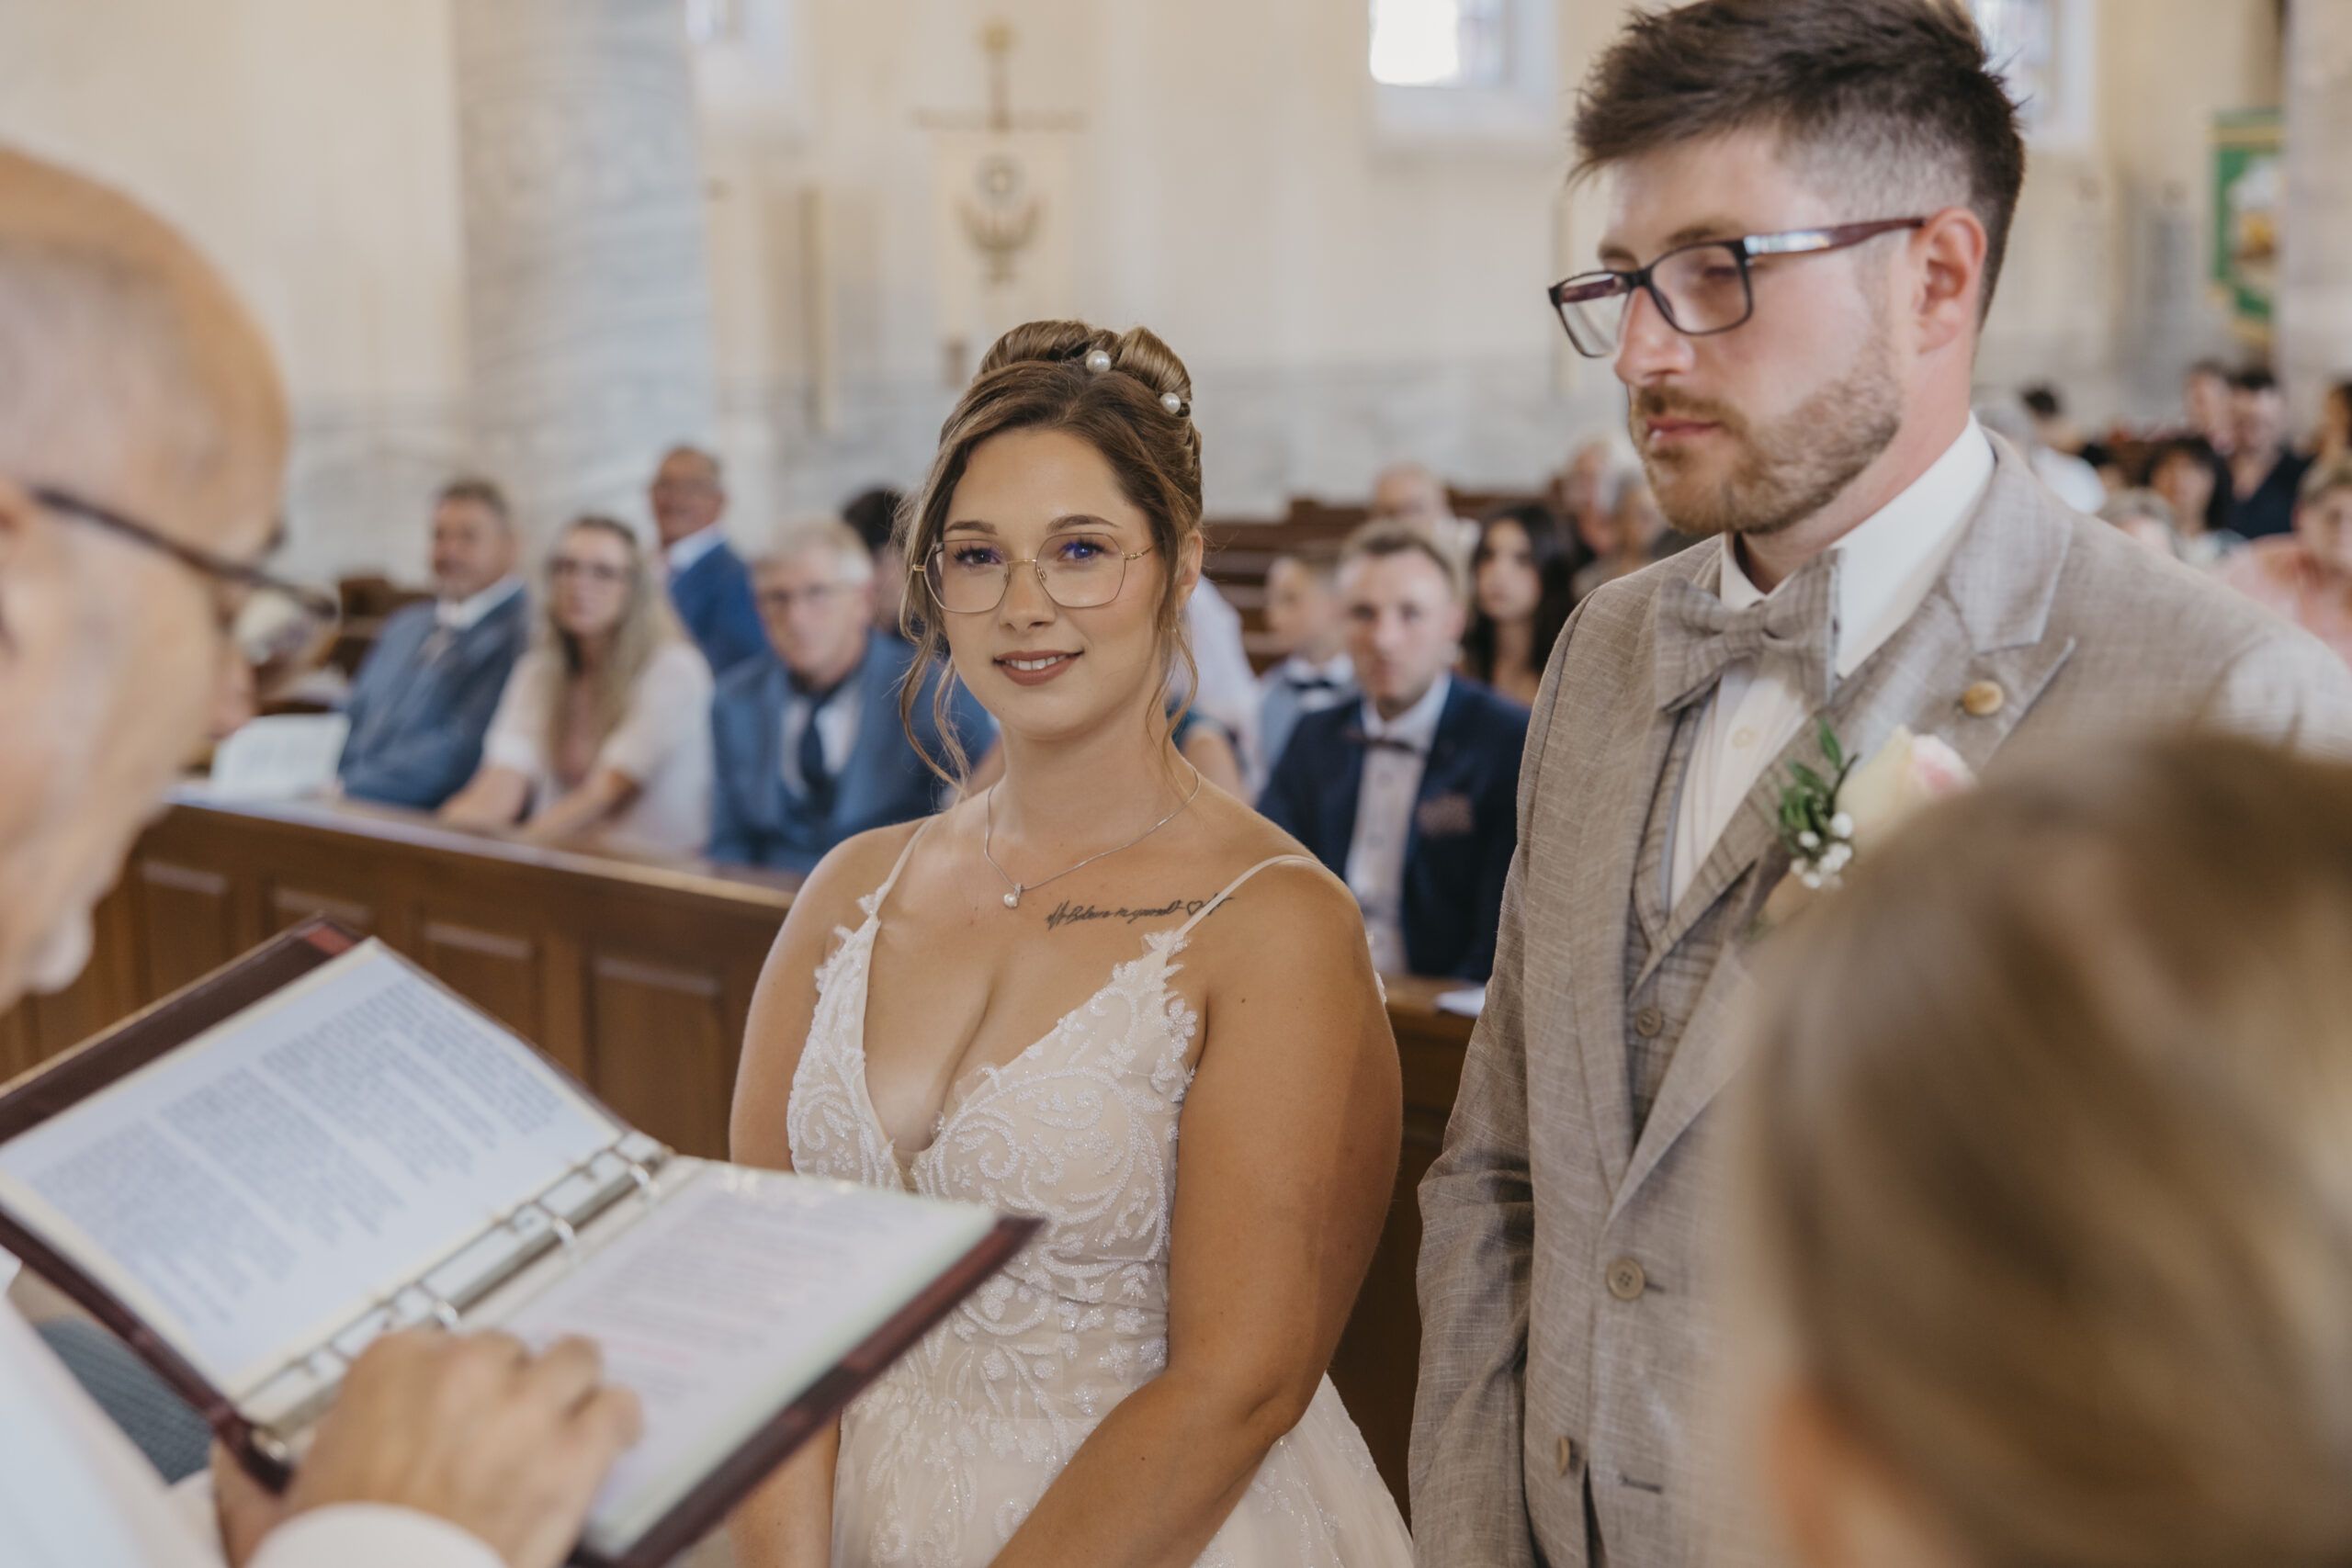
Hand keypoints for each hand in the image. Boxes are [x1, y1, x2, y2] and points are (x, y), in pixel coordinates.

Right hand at [225, 1328, 641, 1567]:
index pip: (442, 1344)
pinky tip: (612, 1440)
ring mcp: (524, 1405)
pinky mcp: (575, 1450)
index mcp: (390, 1366)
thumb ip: (247, 1477)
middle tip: (507, 1431)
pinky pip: (618, 1407)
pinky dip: (618, 1423)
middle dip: (511, 1388)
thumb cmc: (335, 1560)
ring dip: (573, 1392)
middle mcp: (462, 1368)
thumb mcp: (271, 1517)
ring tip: (571, 1422)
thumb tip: (227, 1458)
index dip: (454, 1383)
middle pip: (511, 1350)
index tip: (455, 1410)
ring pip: (576, 1361)